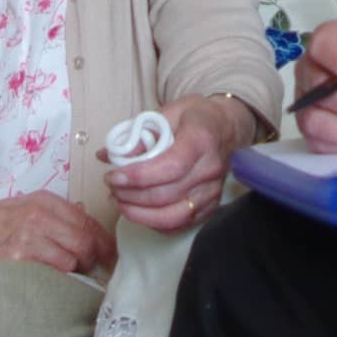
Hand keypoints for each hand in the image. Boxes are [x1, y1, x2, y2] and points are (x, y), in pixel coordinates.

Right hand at [0, 189, 114, 273]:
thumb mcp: (27, 206)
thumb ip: (57, 216)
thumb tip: (88, 234)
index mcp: (46, 200)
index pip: (88, 221)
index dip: (104, 241)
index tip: (111, 255)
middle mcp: (40, 215)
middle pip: (85, 239)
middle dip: (97, 258)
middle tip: (100, 270)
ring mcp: (29, 236)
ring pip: (73, 257)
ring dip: (78, 270)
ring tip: (73, 275)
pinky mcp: (18, 257)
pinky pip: (53, 270)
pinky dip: (59, 277)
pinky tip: (54, 279)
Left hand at [103, 94, 248, 231]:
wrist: (228, 126)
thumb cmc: (197, 116)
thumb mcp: (169, 111)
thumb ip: (139, 133)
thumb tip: (107, 155)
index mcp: (202, 139)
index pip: (170, 166)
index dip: (138, 176)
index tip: (113, 176)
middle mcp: (211, 169)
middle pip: (166, 194)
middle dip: (130, 195)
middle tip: (110, 186)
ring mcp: (213, 191)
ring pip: (172, 216)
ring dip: (139, 213)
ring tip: (119, 201)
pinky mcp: (211, 207)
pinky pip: (179, 225)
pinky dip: (154, 223)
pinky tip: (137, 211)